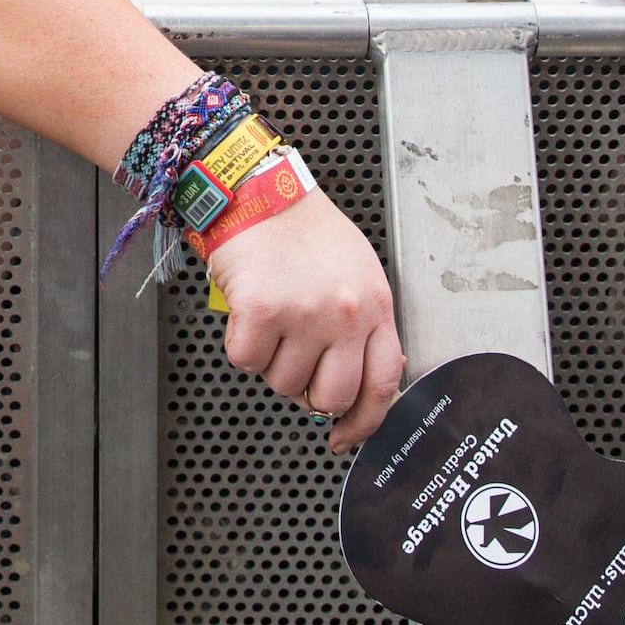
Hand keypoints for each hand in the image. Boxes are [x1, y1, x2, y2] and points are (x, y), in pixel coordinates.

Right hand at [200, 187, 404, 452]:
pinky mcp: (262, 311)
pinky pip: (247, 361)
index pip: (383, 383)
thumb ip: (364, 323)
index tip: (346, 435)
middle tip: (294, 361)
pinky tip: (248, 311)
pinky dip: (241, 343)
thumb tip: (362, 376)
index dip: (364, 421)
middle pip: (331, 397)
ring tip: (272, 318)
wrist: (256, 189)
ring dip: (271, 360)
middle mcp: (345, 314)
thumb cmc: (301, 227)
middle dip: (308, 391)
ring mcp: (304, 314)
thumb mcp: (356, 271)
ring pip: (283, 383)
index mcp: (374, 305)